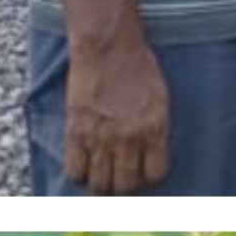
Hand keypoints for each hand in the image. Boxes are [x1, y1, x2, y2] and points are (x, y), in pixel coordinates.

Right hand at [64, 19, 169, 195]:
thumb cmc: (138, 67)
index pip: (154, 174)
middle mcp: (128, 138)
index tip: (143, 173)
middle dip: (123, 188)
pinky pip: (75, 170)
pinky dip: (79, 175)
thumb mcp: (160, 99)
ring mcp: (100, 136)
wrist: (108, 47)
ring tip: (101, 179)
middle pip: (125, 186)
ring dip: (101, 186)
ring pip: (99, 184)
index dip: (148, 177)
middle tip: (120, 181)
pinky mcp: (75, 130)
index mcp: (154, 130)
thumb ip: (156, 129)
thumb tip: (151, 153)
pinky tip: (83, 167)